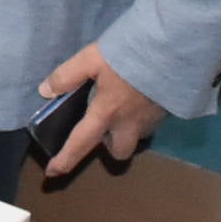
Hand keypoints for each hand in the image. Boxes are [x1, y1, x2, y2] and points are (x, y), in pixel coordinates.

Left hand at [37, 45, 166, 172]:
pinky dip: (142, 116)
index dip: (65, 159)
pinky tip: (141, 95)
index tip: (53, 172)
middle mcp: (130, 124)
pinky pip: (151, 123)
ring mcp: (152, 120)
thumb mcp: (92, 58)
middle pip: (119, 151)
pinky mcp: (168, 110)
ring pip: (136, 137)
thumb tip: (46, 91)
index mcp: (106, 113)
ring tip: (122, 106)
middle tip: (103, 126)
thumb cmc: (130, 54)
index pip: (81, 142)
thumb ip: (68, 75)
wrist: (174, 49)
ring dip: (127, 130)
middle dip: (109, 145)